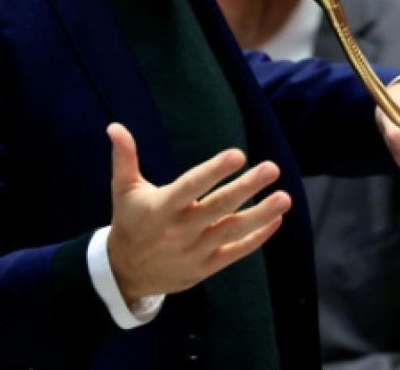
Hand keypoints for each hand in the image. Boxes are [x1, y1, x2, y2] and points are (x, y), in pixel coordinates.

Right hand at [105, 123, 291, 302]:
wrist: (126, 273)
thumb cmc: (129, 222)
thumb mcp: (123, 189)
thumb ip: (124, 157)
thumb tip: (115, 126)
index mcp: (162, 207)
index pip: (191, 186)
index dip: (214, 171)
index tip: (237, 154)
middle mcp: (180, 230)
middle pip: (219, 207)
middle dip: (247, 188)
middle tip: (272, 168)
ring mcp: (195, 251)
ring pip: (233, 231)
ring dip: (261, 214)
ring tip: (284, 197)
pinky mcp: (205, 267)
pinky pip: (236, 252)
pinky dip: (257, 238)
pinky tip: (275, 220)